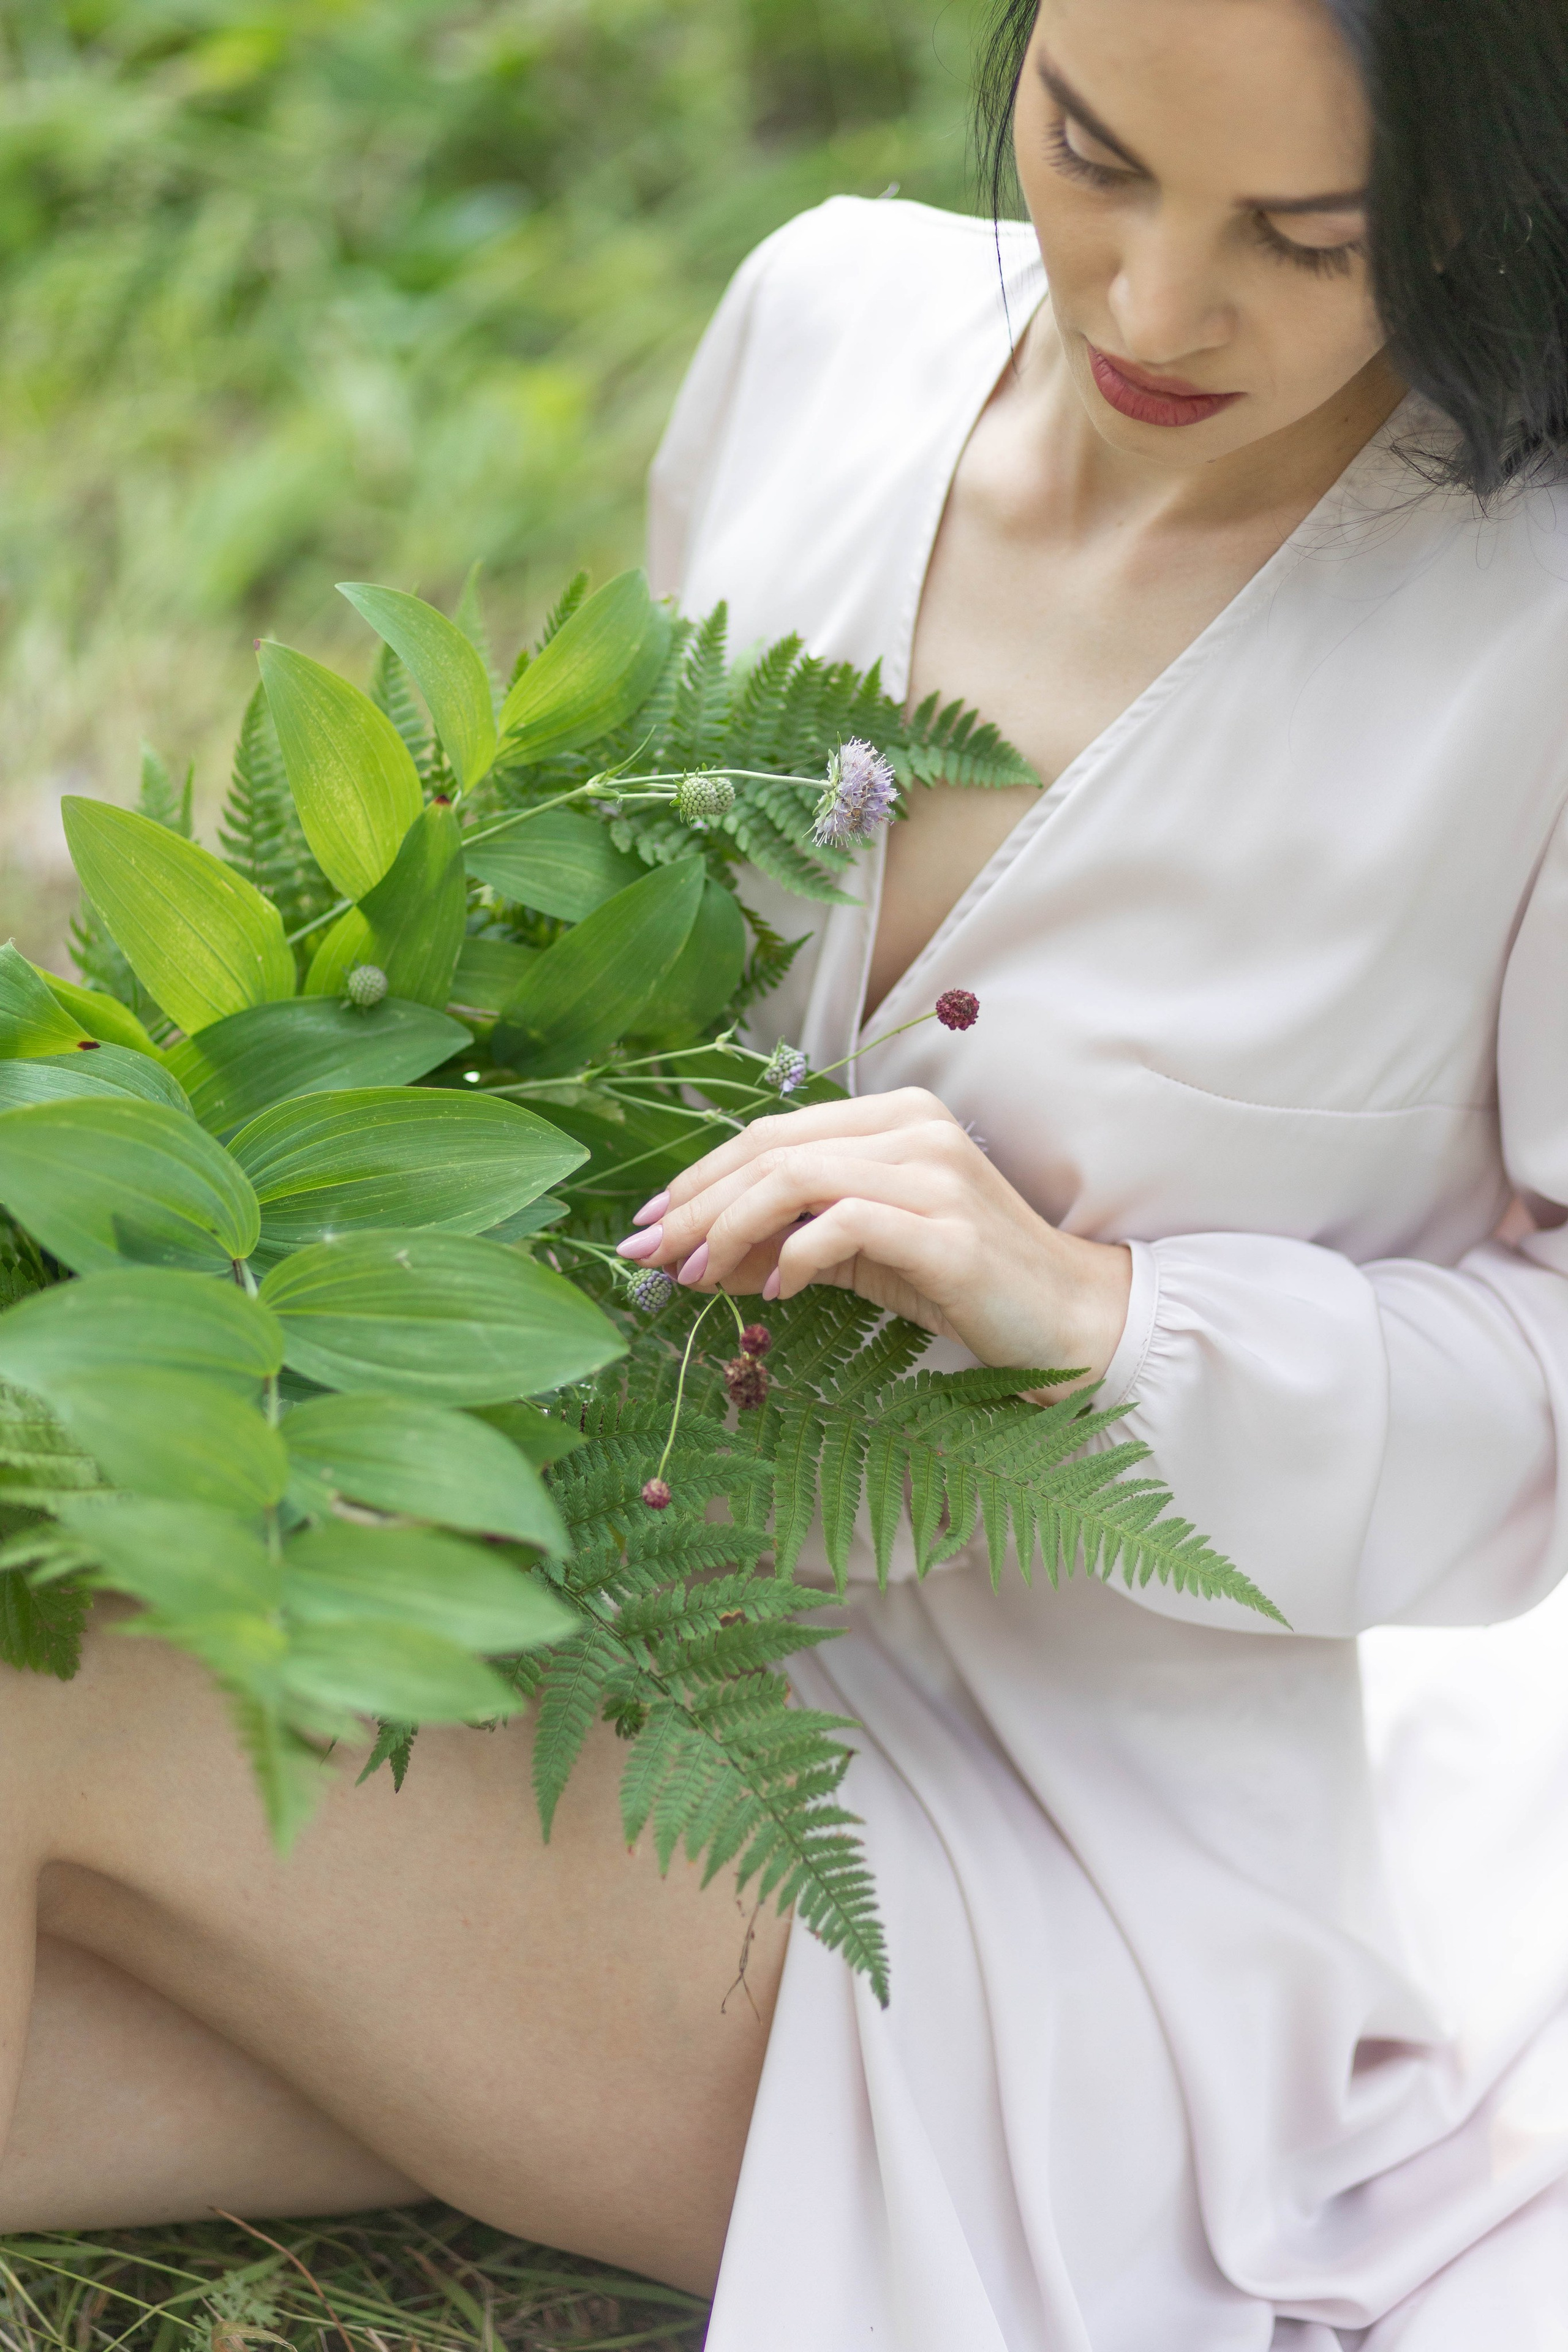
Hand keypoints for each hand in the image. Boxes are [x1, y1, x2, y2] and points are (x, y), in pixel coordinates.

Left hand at [616, 1087, 1131, 1380]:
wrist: (1067, 1320)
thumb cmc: (961, 1284)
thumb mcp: (861, 1253)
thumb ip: (788, 1237)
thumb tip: (693, 1255)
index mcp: (894, 1117)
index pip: (771, 1132)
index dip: (698, 1176)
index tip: (646, 1224)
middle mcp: (914, 1129)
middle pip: (771, 1149)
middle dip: (693, 1204)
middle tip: (644, 1254)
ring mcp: (934, 1174)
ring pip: (795, 1176)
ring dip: (725, 1230)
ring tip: (691, 1278)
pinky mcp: (947, 1230)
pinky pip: (842, 1223)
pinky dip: (792, 1256)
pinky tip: (772, 1293)